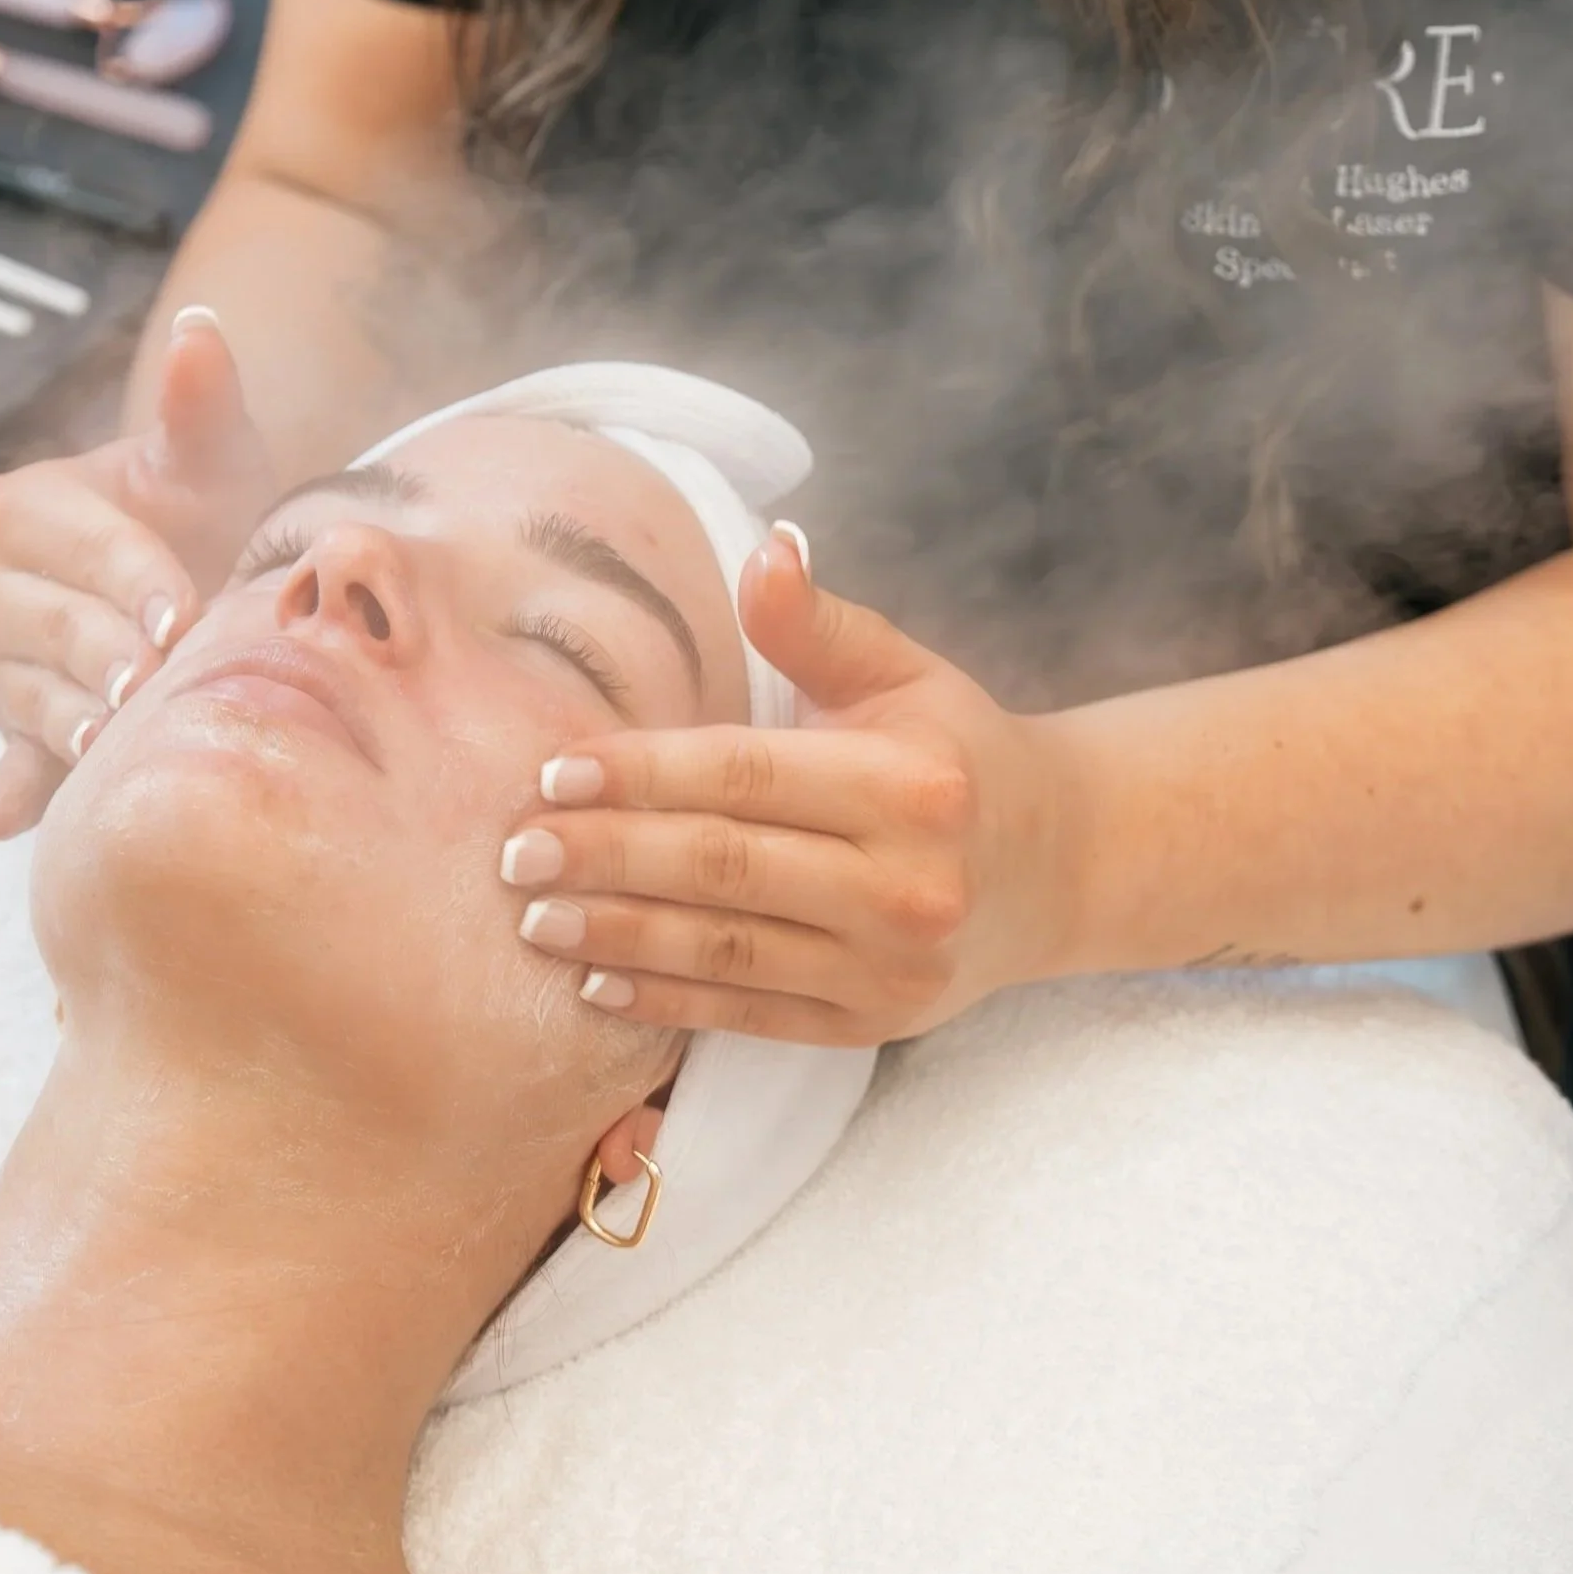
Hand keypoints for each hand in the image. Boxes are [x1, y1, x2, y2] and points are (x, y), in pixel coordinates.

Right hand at [0, 307, 272, 837]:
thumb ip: (200, 398)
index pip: (78, 548)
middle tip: (157, 685)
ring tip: (112, 742)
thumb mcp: (212, 454)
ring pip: (26, 696)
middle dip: (106, 654)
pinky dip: (4, 793)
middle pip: (43, 628)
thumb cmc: (206, 505)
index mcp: (22, 509)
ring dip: (70, 721)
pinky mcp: (16, 729)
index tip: (185, 611)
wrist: (209, 570)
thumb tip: (201, 326)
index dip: (134, 577)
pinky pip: (6, 764)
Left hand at [497, 533, 1069, 1042]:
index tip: (556, 773)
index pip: (745, 775)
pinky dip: (669, 1000)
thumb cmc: (956, 751)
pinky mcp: (871, 1026)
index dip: (643, 774)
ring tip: (534, 918)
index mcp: (910, 783)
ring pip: (727, 950)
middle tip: (515, 851)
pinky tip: (597, 981)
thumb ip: (819, 623)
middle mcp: (907, 884)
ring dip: (619, 936)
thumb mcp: (902, 671)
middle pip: (724, 867)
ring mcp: (890, 967)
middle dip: (609, 858)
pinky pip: (751, 1013)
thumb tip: (765, 547)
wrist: (1057, 865)